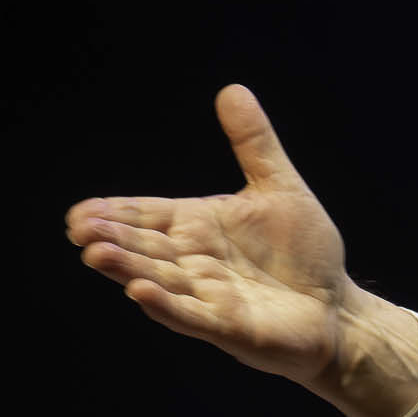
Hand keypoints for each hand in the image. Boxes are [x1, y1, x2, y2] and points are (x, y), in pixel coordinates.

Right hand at [64, 85, 417, 416]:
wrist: (339, 309)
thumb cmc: (305, 254)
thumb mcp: (281, 189)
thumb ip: (254, 144)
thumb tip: (233, 89)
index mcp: (197, 227)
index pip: (147, 216)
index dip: (114, 213)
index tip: (81, 211)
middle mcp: (194, 262)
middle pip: (144, 248)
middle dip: (111, 239)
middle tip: (79, 230)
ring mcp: (209, 297)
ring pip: (159, 280)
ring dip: (127, 269)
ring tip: (96, 255)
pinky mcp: (229, 327)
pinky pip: (192, 316)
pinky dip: (167, 306)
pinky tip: (140, 293)